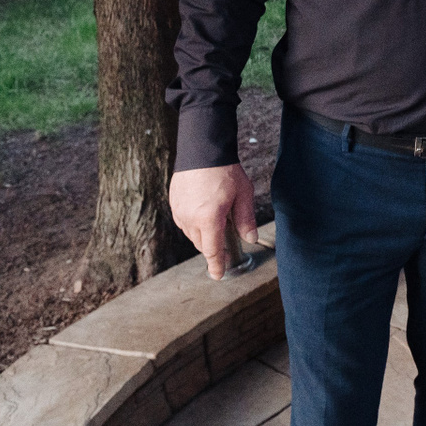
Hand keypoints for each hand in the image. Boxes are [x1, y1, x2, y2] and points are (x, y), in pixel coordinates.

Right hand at [170, 163, 257, 279]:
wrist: (202, 149)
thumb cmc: (225, 171)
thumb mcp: (243, 195)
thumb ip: (246, 219)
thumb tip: (251, 239)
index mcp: (209, 219)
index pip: (212, 250)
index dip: (216, 265)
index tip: (218, 276)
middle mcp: (190, 218)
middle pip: (201, 244)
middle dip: (213, 247)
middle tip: (224, 242)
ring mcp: (179, 211)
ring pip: (191, 234)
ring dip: (203, 234)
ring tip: (215, 220)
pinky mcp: (174, 203)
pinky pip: (183, 222)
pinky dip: (193, 223)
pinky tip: (203, 212)